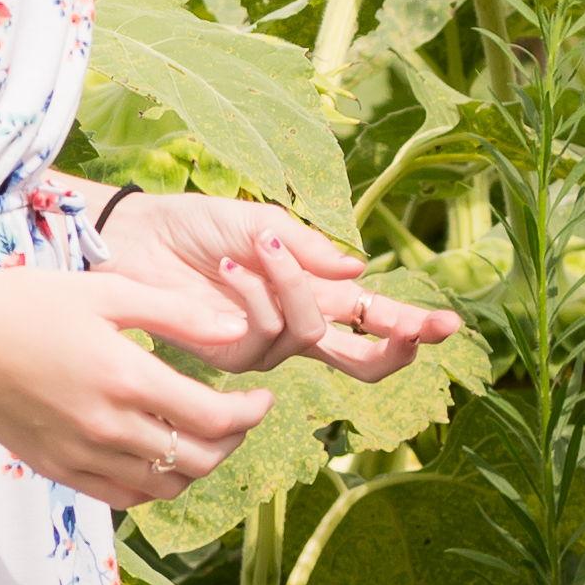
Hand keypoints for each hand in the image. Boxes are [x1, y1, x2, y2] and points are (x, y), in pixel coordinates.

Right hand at [0, 262, 265, 507]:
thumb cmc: (28, 303)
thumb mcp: (109, 292)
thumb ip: (179, 313)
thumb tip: (240, 330)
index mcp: (125, 377)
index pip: (214, 418)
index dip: (251, 413)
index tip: (262, 398)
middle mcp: (106, 427)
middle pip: (198, 460)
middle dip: (234, 441)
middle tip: (240, 415)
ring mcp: (80, 455)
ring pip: (165, 487)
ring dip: (198, 466)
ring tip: (203, 435)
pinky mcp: (58, 469)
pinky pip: (123, 497)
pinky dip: (155, 485)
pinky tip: (159, 456)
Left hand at [98, 191, 456, 377]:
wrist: (136, 237)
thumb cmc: (197, 225)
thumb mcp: (263, 222)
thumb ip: (311, 250)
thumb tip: (360, 273)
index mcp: (312, 293)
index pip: (371, 318)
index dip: (410, 325)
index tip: (448, 325)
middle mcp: (295, 327)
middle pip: (360, 361)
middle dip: (394, 346)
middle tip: (415, 331)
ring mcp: (264, 348)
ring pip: (309, 332)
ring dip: (291, 284)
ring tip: (259, 246)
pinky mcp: (229, 354)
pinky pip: (264, 330)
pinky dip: (256, 290)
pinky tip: (231, 263)